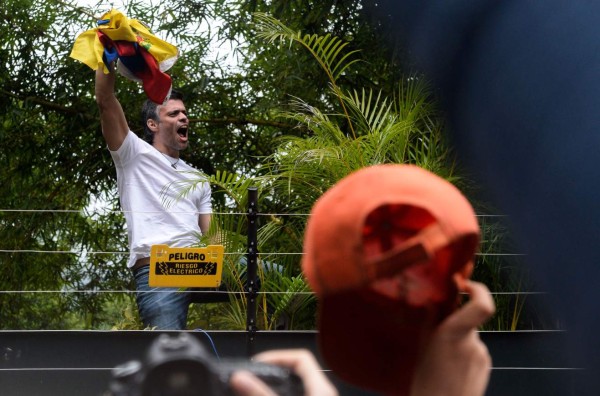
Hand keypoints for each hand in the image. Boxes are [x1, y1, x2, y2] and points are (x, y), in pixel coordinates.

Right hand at [230, 349, 337, 395]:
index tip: (258, 362)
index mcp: (321, 387)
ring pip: (297, 387)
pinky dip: (282, 395)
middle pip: (298, 372)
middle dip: (274, 372)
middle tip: (254, 376)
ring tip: (257, 387)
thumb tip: (240, 377)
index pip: (301, 357)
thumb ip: (261, 393)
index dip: (278, 355)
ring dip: (277, 385)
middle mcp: (323, 393)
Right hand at [410, 279, 495, 395]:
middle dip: (455, 322)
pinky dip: (464, 353)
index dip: (478, 289)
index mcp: (454, 333)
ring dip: (459, 340)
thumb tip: (433, 300)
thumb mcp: (422, 347)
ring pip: (470, 335)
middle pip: (468, 319)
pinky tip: (451, 369)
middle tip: (437, 338)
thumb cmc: (426, 383)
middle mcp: (473, 342)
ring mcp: (482, 354)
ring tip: (442, 361)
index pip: (482, 305)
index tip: (465, 285)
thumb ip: (431, 320)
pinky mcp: (486, 365)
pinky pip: (475, 349)